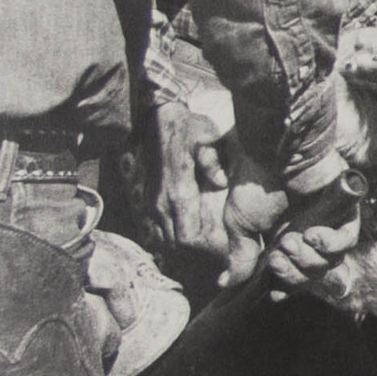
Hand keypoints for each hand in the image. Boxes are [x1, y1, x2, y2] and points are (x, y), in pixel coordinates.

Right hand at [153, 99, 231, 252]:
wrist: (159, 120)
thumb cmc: (189, 128)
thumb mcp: (206, 137)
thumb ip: (212, 161)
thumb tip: (222, 181)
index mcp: (178, 193)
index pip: (190, 237)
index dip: (208, 249)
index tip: (226, 253)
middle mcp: (162, 204)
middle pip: (179, 245)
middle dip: (200, 254)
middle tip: (222, 255)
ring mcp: (153, 204)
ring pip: (167, 241)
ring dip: (186, 249)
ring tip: (209, 250)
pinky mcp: (150, 201)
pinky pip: (158, 232)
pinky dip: (173, 240)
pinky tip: (189, 239)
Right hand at [211, 139, 361, 295]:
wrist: (274, 153)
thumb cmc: (255, 181)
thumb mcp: (240, 224)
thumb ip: (241, 255)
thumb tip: (226, 283)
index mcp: (285, 235)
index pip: (293, 274)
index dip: (286, 286)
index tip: (274, 294)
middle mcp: (309, 231)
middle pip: (311, 273)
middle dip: (293, 273)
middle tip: (276, 257)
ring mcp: (329, 221)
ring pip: (329, 262)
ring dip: (308, 259)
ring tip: (290, 241)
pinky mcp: (346, 210)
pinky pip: (347, 240)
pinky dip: (330, 244)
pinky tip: (312, 235)